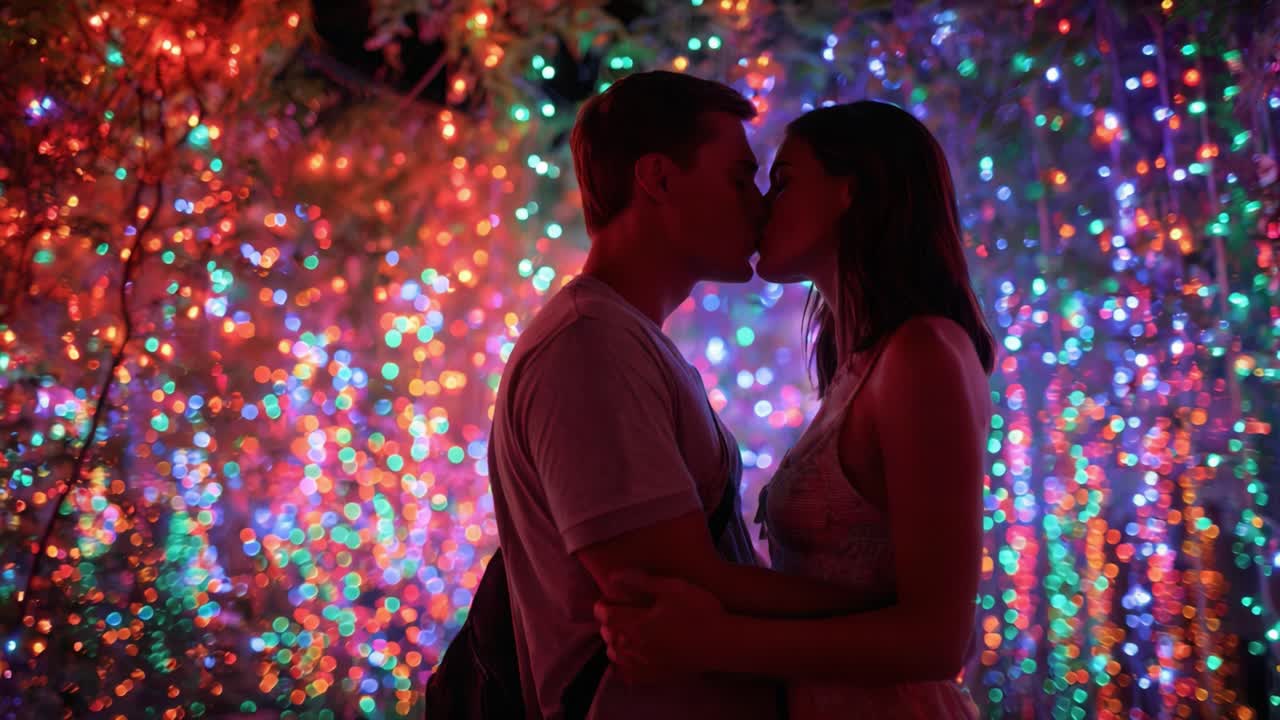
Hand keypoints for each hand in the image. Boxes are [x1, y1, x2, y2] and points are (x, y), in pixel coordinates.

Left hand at [593, 570, 724, 684]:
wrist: (723, 643)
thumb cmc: (700, 611)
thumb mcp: (672, 588)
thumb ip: (640, 581)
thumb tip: (613, 576)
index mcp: (636, 624)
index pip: (605, 615)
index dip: (603, 605)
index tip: (607, 599)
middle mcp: (635, 647)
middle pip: (608, 635)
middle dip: (607, 623)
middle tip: (615, 613)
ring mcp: (645, 664)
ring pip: (614, 656)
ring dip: (613, 643)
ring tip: (622, 633)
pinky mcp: (655, 676)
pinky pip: (628, 675)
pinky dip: (622, 666)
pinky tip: (630, 657)